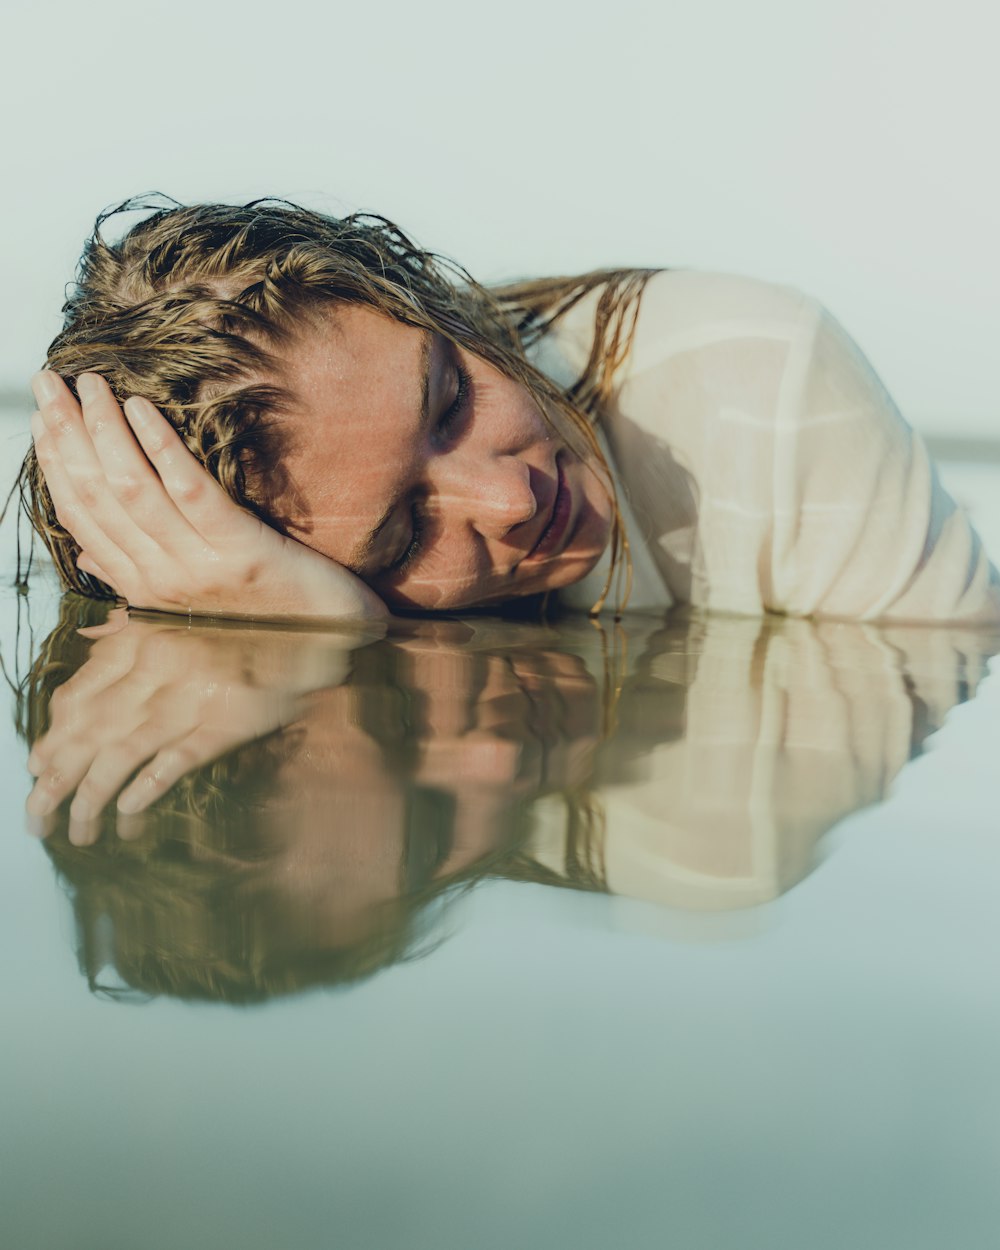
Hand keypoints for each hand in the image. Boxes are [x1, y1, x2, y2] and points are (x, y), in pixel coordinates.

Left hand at [24, 609, 373, 841]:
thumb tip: (99, 642)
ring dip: (92, 798)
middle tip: (38, 819)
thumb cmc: (263, 612)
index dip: (53, 737)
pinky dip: (147, 788)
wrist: (323, 618)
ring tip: (79, 832)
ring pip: (121, 752)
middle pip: (89, 732)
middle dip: (56, 781)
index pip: (80, 696)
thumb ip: (144, 628)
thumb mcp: (193, 612)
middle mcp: (159, 666)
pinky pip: (176, 759)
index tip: (37, 767)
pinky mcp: (228, 719)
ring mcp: (192, 694)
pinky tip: (130, 816)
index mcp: (146, 638)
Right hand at [29, 370, 388, 623]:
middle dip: (67, 434)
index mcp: (145, 589)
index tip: (44, 415)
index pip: (81, 517)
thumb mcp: (194, 600)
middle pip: (98, 496)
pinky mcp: (244, 552)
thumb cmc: (268, 611)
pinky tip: (144, 409)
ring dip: (106, 430)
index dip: (57, 462)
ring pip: (133, 490)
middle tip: (49, 380)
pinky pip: (192, 492)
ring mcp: (201, 567)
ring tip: (93, 384)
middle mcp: (163, 580)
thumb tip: (87, 551)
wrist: (333, 639)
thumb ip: (139, 575)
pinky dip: (162, 448)